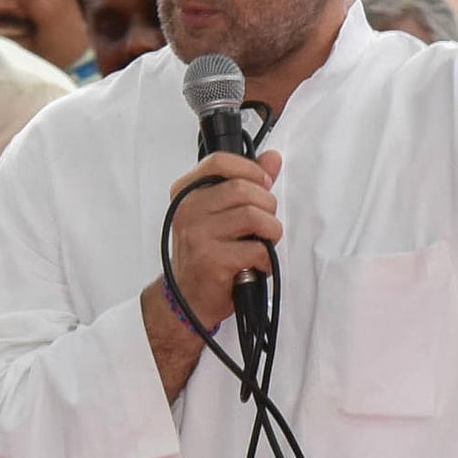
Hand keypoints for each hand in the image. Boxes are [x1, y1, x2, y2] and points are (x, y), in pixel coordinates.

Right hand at [166, 149, 282, 330]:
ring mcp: (198, 235)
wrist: (186, 299)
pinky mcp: (213, 260)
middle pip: (244, 188)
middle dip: (266, 206)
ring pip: (254, 216)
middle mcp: (188, 210)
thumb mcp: (219, 214)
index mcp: (186, 193)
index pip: (219, 162)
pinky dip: (265, 259)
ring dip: (270, 232)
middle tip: (263, 224)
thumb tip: (271, 159)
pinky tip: (256, 265)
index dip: (250, 169)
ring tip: (262, 243)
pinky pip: (257, 248)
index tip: (262, 183)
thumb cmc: (205, 255)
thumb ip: (245, 182)